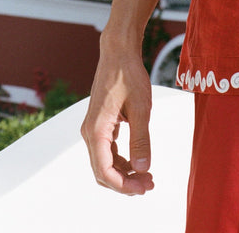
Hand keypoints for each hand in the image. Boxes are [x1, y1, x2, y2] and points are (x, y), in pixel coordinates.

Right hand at [80, 46, 154, 194]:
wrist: (118, 51)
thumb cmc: (129, 74)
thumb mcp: (141, 107)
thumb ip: (141, 139)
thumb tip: (143, 168)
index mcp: (96, 130)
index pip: (104, 170)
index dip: (123, 185)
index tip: (144, 188)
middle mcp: (90, 132)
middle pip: (102, 170)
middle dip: (125, 182)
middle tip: (149, 184)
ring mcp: (93, 128)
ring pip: (104, 161)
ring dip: (124, 172)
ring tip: (147, 176)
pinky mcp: (100, 123)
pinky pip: (107, 150)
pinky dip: (121, 160)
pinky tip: (138, 161)